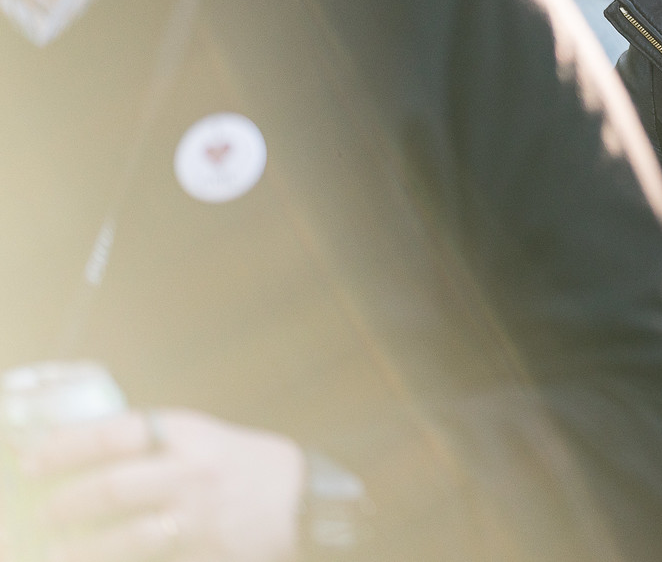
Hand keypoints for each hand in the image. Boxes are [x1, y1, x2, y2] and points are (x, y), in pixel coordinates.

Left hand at [27, 409, 303, 561]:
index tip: (33, 462)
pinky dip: (125, 561)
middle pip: (114, 487)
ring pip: (127, 538)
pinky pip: (156, 560)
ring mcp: (201, 518)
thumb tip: (89, 461)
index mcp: (191, 436)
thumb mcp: (207, 440)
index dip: (66, 447)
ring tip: (61, 551)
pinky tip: (105, 560)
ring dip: (85, 548)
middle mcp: (194, 474)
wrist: (309, 501)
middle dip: (68, 504)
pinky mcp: (209, 554)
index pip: (116, 434)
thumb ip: (158, 448)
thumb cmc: (252, 469)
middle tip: (47, 513)